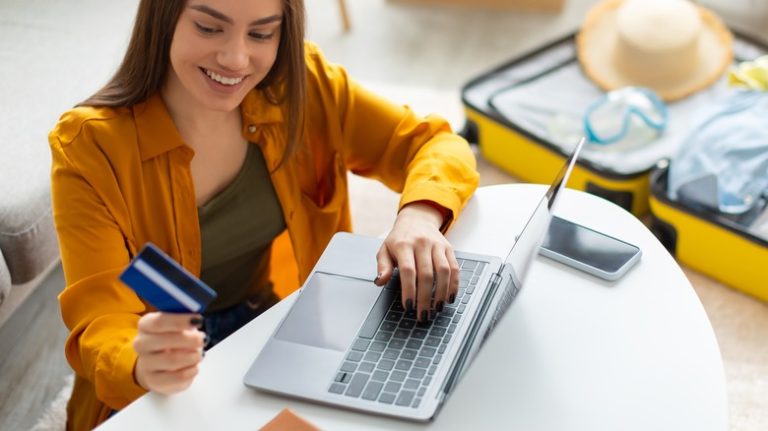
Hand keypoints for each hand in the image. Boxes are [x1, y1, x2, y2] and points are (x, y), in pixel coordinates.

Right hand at [133, 312, 205, 394]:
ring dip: (193, 356)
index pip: (159, 322)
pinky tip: (193, 366)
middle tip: (202, 340)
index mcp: (146, 325)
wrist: (160, 365)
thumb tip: (196, 320)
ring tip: (198, 354)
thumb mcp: (178, 325)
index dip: (180, 321)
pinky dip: (192, 370)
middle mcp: (141, 344)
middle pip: (166, 341)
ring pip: (173, 360)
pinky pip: (179, 377)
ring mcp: (145, 364)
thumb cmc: (172, 340)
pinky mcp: (154, 381)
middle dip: (190, 340)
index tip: (198, 320)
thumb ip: (185, 320)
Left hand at [375, 202, 458, 322]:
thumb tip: (380, 281)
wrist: (417, 219)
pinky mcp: (448, 248)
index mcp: (403, 245)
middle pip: (426, 274)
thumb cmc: (399, 239)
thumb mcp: (385, 249)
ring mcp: (437, 245)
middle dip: (425, 298)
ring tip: (437, 308)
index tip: (408, 306)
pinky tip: (449, 297)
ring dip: (442, 293)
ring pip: (444, 271)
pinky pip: (454, 268)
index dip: (409, 290)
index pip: (408, 270)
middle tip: (423, 315)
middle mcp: (422, 244)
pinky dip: (454, 284)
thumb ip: (382, 267)